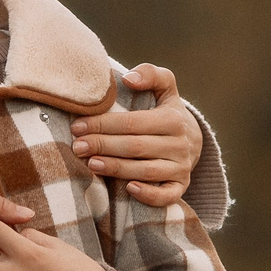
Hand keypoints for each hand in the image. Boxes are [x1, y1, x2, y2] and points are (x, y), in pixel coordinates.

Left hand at [70, 62, 204, 206]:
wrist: (193, 140)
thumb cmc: (167, 111)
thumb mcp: (165, 87)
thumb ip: (150, 74)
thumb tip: (128, 78)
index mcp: (173, 119)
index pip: (132, 123)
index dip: (103, 124)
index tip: (77, 126)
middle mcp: (180, 144)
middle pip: (135, 147)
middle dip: (103, 146)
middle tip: (77, 146)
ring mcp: (181, 167)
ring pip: (146, 171)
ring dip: (117, 168)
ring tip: (91, 163)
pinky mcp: (182, 186)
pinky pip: (167, 195)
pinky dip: (149, 194)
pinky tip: (128, 188)